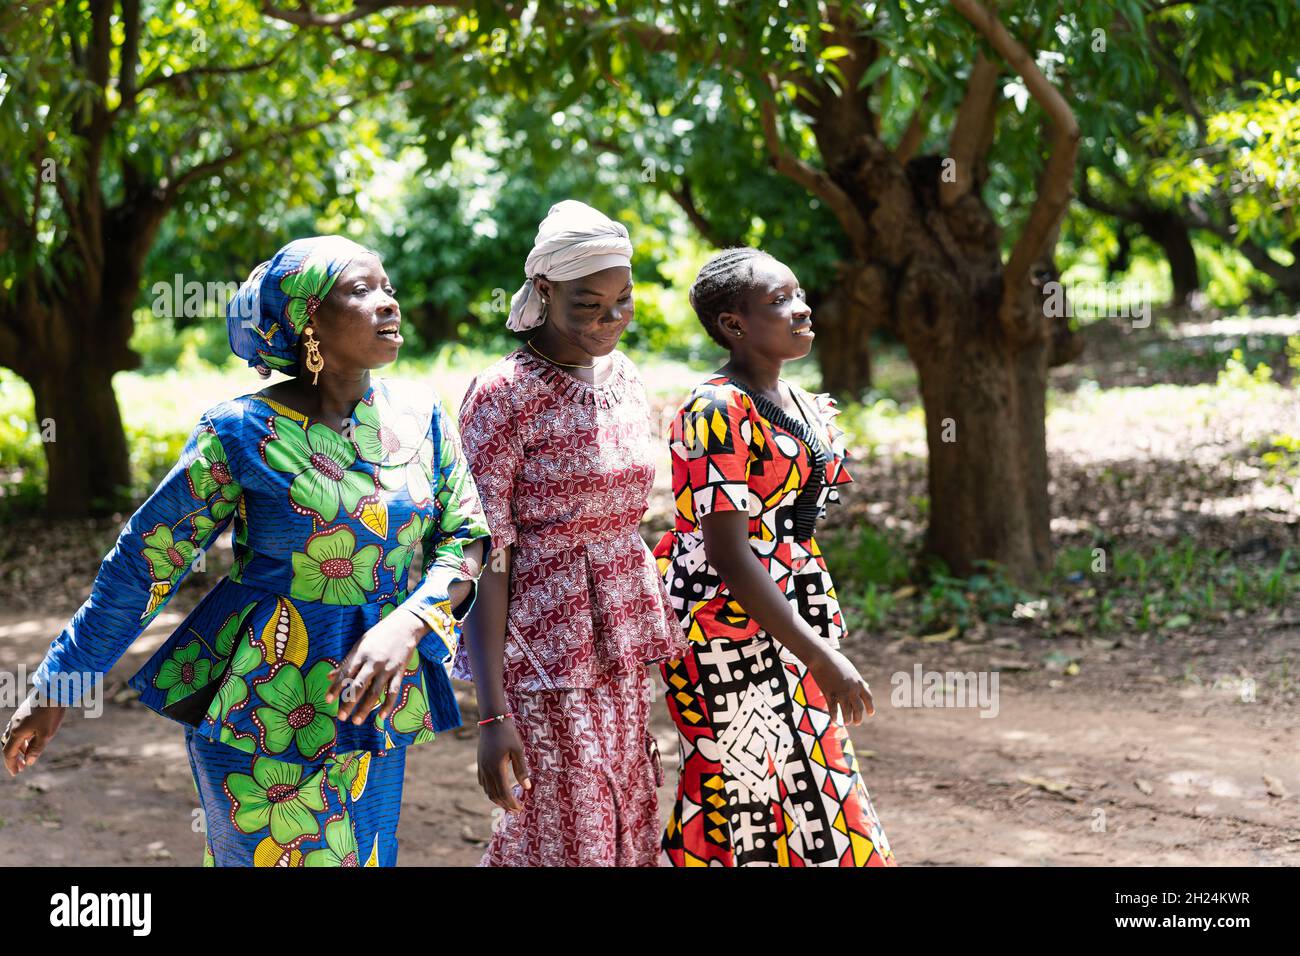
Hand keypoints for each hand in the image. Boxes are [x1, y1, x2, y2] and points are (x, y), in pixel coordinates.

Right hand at [3, 693, 66, 776]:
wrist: (53, 690)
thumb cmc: (50, 713)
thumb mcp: (46, 734)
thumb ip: (36, 749)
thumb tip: (29, 762)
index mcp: (16, 732)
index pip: (8, 753)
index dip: (11, 764)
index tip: (16, 773)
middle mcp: (13, 725)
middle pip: (8, 745)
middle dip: (14, 758)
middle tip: (21, 768)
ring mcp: (17, 718)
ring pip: (12, 737)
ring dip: (18, 748)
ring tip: (26, 756)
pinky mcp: (24, 713)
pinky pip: (18, 730)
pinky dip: (21, 739)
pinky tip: (30, 741)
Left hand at [327, 609, 425, 724]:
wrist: (405, 625)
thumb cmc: (380, 634)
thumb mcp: (360, 644)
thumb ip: (346, 662)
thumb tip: (328, 676)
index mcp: (361, 653)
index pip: (345, 673)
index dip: (336, 687)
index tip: (328, 700)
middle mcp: (373, 661)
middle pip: (359, 685)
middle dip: (349, 702)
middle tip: (341, 717)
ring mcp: (387, 668)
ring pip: (375, 692)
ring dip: (365, 708)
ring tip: (356, 721)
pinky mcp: (399, 671)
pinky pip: (393, 691)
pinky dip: (387, 705)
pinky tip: (381, 717)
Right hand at [477, 720, 530, 811]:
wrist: (492, 721)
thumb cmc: (508, 734)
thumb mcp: (518, 751)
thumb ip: (521, 770)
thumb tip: (527, 787)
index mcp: (497, 768)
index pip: (504, 792)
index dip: (512, 803)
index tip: (520, 809)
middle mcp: (487, 770)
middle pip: (495, 795)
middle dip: (505, 805)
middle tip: (516, 810)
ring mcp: (481, 767)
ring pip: (487, 790)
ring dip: (497, 799)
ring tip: (507, 804)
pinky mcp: (480, 763)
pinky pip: (483, 783)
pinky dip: (490, 791)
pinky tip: (497, 791)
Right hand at [807, 647, 874, 726]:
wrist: (822, 658)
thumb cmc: (836, 662)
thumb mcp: (851, 670)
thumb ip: (858, 680)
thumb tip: (866, 686)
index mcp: (859, 682)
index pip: (868, 699)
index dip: (870, 708)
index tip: (870, 714)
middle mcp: (852, 689)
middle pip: (858, 708)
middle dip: (858, 717)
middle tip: (857, 722)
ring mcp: (841, 693)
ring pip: (847, 712)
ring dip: (847, 719)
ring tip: (847, 723)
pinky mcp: (830, 695)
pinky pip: (833, 710)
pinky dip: (834, 717)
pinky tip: (834, 720)